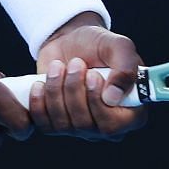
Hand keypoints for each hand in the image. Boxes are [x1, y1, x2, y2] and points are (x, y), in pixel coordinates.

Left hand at [30, 14, 147, 140]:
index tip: (91, 75)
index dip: (97, 102)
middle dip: (74, 90)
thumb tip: (113, 98)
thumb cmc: (99, 45)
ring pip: (64, 124)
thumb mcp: (118, 46)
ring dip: (56, 91)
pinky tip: (40, 83)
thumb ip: (126, 68)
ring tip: (58, 66)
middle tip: (75, 62)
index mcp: (130, 112)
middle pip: (85, 125)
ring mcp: (81, 128)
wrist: (70, 41)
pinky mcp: (57, 123)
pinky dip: (39, 102)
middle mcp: (107, 125)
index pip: (113, 126)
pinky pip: (44, 124)